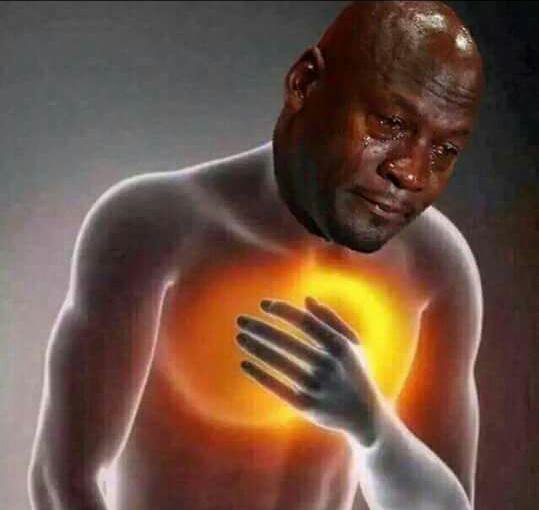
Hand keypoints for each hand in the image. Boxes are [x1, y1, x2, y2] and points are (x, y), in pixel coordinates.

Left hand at [236, 297, 380, 445]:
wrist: (366, 417)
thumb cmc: (355, 373)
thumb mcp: (352, 344)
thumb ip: (331, 320)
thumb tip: (306, 300)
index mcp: (339, 346)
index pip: (305, 322)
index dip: (283, 311)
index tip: (263, 305)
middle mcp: (329, 365)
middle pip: (288, 341)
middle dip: (261, 328)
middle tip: (240, 320)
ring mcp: (317, 387)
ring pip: (280, 364)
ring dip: (257, 348)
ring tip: (240, 337)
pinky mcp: (307, 406)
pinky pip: (279, 388)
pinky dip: (261, 375)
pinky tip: (245, 363)